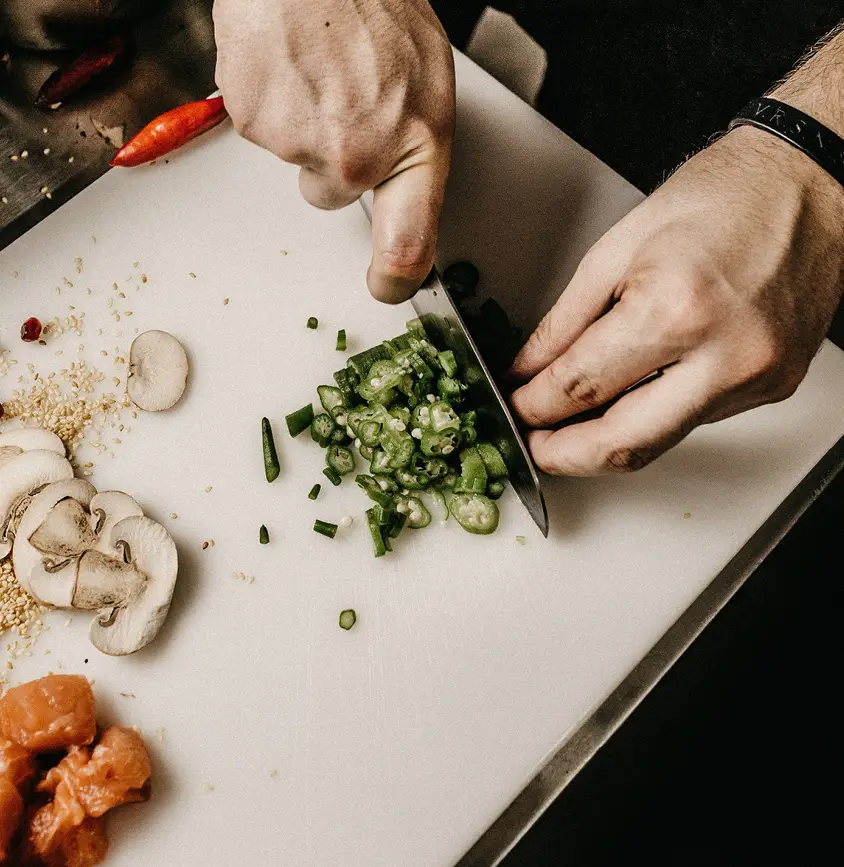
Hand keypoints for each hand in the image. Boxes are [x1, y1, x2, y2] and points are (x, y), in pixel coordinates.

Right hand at [213, 0, 454, 302]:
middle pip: (330, 194)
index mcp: (414, 142)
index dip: (395, 278)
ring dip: (300, 121)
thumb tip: (395, 186)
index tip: (387, 286)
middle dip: (330, 158)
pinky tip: (287, 61)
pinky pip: (260, 126)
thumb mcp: (425, 75)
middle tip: (340, 98)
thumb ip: (410, 142)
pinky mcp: (253, 121)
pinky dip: (269, 100)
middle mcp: (357, 154)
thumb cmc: (373, 0)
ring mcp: (300, 142)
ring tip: (317, 64)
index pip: (409, 245)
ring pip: (294, 157)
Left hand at [509, 126, 843, 474]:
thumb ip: (563, 322)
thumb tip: (529, 371)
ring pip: (660, 442)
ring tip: (571, 426)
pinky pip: (695, 421)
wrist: (808, 182)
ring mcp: (755, 377)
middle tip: (535, 445)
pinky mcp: (773, 386)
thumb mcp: (616, 249)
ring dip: (606, 442)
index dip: (535, 407)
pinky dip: (652, 417)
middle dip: (565, 455)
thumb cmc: (721, 197)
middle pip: (624, 444)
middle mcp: (724, 355)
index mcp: (675, 309)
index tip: (517, 408)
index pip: (582, 387)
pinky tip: (629, 400)